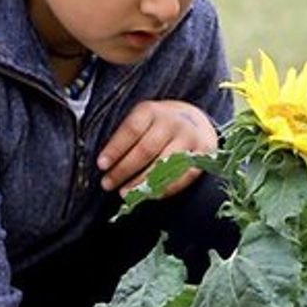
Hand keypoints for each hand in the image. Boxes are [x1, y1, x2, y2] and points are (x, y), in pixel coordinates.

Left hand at [98, 100, 216, 195]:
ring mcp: (190, 139)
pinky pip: (183, 177)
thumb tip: (107, 165)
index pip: (131, 130)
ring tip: (125, 193)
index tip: (102, 165)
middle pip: (146, 149)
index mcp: (152, 111)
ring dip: (142, 182)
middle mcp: (173, 122)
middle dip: (124, 169)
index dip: (115, 149)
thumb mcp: (142, 120)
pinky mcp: (203, 156)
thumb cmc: (159, 125)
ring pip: (164, 165)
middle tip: (108, 184)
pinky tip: (150, 195)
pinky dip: (165, 189)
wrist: (196, 121)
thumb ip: (127, 137)